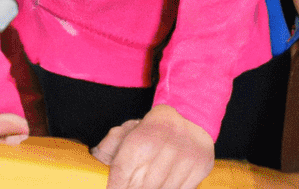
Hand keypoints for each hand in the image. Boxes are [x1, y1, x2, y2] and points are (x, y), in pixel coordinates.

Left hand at [92, 104, 213, 188]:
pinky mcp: (200, 166)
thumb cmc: (154, 130)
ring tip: (147, 185)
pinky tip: (164, 185)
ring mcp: (186, 157)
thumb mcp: (130, 130)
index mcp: (144, 136)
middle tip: (132, 186)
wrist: (192, 117)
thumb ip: (111, 143)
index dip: (116, 187)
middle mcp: (166, 145)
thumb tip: (97, 154)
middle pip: (141, 187)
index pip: (123, 172)